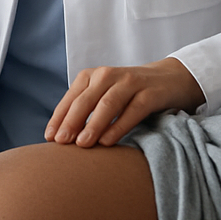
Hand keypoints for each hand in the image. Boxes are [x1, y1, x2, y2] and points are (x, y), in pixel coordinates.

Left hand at [45, 58, 204, 147]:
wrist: (170, 78)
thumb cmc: (130, 93)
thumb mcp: (104, 95)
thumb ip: (86, 110)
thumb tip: (61, 137)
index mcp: (93, 76)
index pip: (71, 97)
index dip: (59, 117)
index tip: (50, 137)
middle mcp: (109, 75)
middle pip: (86, 99)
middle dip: (72, 121)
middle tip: (62, 142)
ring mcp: (131, 82)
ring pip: (108, 103)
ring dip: (93, 124)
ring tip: (83, 144)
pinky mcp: (150, 93)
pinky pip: (132, 110)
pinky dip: (119, 126)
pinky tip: (108, 141)